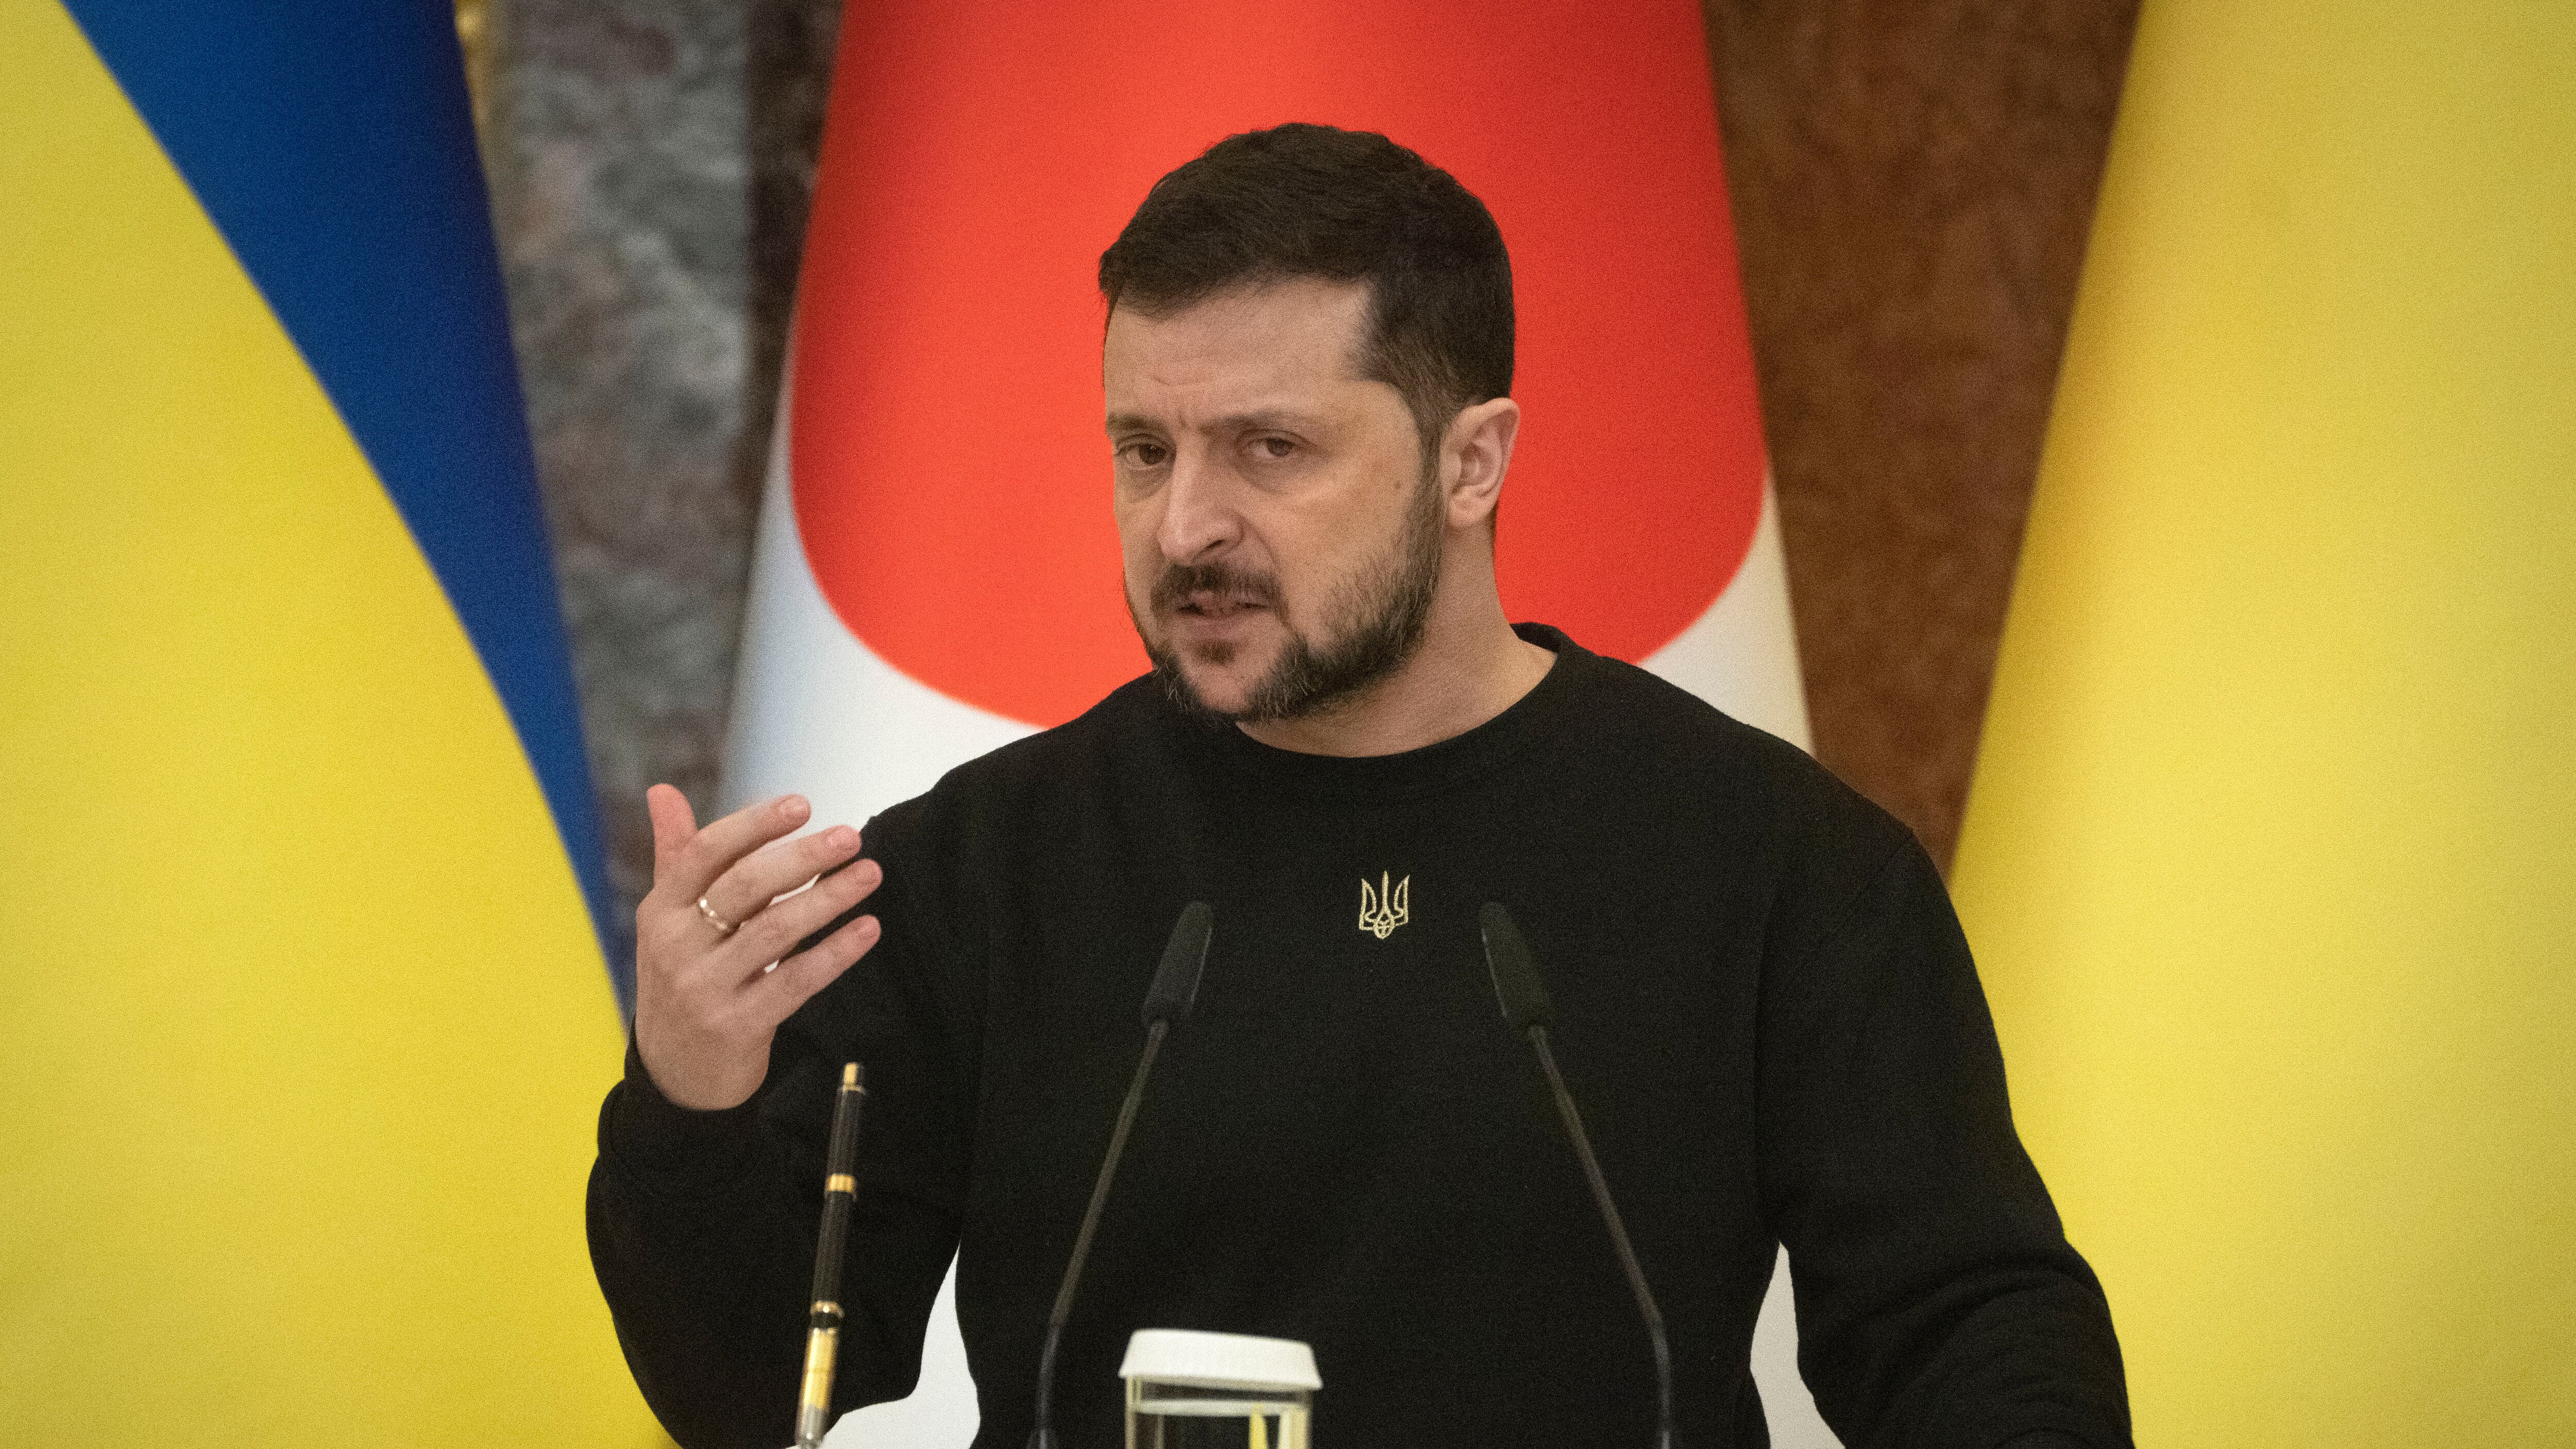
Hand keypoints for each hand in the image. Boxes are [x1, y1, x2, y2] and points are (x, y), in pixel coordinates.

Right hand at [633, 785, 884, 1109]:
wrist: (675, 1074)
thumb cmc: (681, 978)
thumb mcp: (668, 919)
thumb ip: (676, 854)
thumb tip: (662, 789)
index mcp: (661, 910)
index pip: (705, 853)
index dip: (754, 824)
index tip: (802, 804)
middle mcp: (677, 946)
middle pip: (745, 887)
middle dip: (802, 857)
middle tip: (850, 836)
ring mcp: (706, 989)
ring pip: (775, 932)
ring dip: (828, 899)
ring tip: (869, 873)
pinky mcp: (738, 1026)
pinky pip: (795, 982)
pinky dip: (835, 953)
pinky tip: (868, 929)